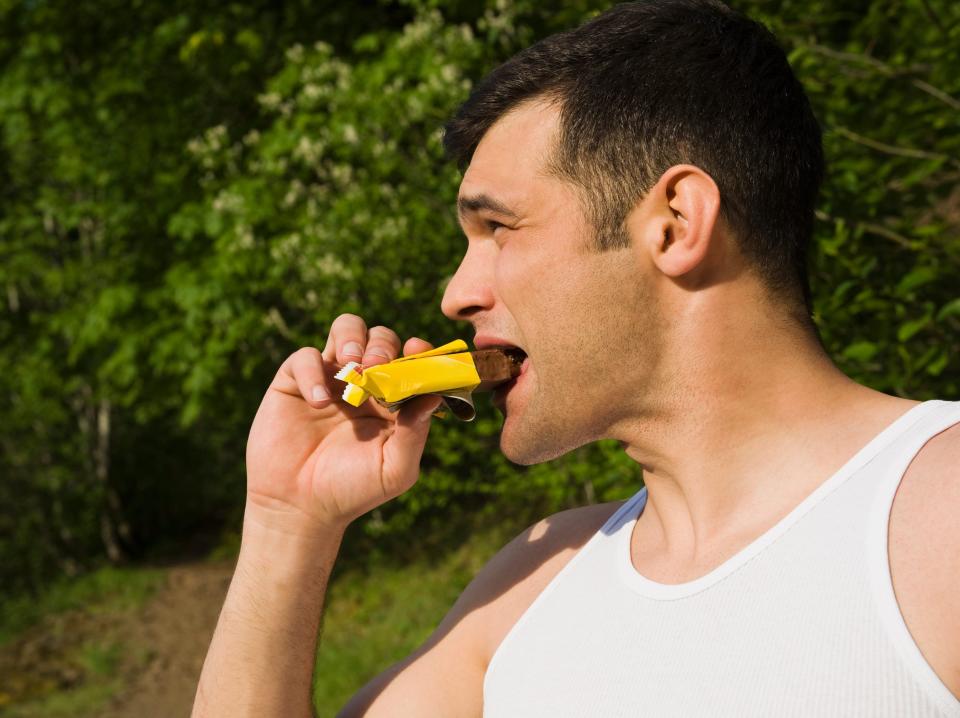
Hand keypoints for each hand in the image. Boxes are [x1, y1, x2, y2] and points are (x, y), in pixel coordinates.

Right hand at [244, 314, 441, 532]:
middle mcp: (365, 382)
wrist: (299, 507)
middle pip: (380, 338)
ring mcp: (330, 378)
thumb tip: (435, 396)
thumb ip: (415, 433)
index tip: (417, 350)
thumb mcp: (394, 469)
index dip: (418, 351)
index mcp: (393, 399)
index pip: (411, 361)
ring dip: (352, 337)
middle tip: (377, 365)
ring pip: (345, 329)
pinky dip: (313, 373)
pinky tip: (319, 403)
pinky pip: (305, 357)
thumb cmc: (352, 490)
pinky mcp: (295, 382)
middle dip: (382, 345)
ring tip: (351, 362)